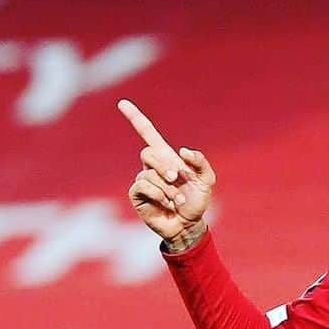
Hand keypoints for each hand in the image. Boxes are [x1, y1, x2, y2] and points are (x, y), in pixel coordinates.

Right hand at [119, 98, 214, 246]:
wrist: (189, 225)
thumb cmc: (196, 202)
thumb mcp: (206, 181)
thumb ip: (201, 162)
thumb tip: (182, 151)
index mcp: (166, 157)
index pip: (146, 133)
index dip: (135, 118)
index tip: (122, 103)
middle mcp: (151, 166)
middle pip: (148, 152)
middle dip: (164, 165)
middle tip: (175, 178)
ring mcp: (143, 179)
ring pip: (148, 173)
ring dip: (168, 188)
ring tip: (178, 200)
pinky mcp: (137, 194)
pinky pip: (143, 185)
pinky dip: (158, 194)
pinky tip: (167, 204)